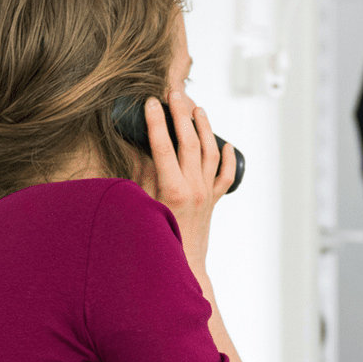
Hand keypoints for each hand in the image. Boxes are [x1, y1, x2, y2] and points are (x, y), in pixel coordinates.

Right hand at [142, 87, 236, 276]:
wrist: (181, 268)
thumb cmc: (156, 239)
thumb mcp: (141, 204)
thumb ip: (140, 174)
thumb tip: (135, 146)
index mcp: (172, 189)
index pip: (162, 145)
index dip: (156, 120)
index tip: (150, 101)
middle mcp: (194, 188)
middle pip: (190, 141)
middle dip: (181, 113)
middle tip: (174, 93)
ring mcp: (207, 194)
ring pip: (210, 152)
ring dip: (204, 127)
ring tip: (197, 108)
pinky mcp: (213, 202)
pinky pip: (225, 176)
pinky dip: (226, 158)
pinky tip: (226, 144)